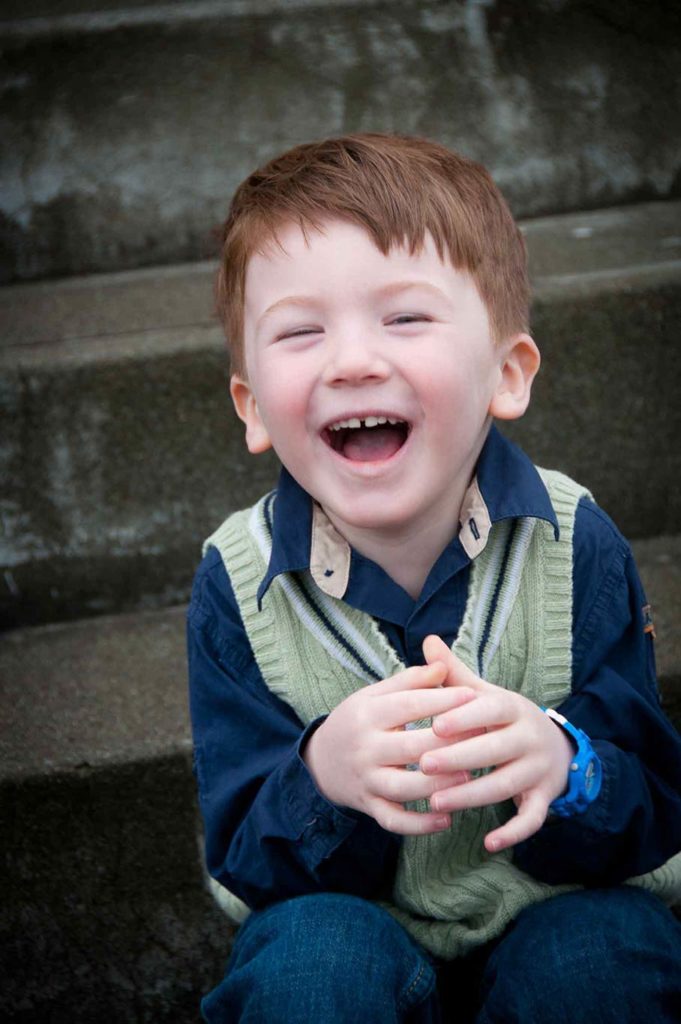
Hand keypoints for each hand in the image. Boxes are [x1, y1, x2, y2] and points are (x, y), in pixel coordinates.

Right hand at [303, 661, 476, 834]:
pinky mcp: (369, 807)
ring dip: (437, 785)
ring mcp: (366, 780)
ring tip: (469, 779)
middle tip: (483, 737)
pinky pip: (394, 821)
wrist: (321, 760)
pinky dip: (419, 825)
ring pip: (403, 788)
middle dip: (448, 743)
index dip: (442, 700)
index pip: (408, 705)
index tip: (474, 696)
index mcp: (366, 714)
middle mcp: (364, 748)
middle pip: (410, 747)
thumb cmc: (358, 721)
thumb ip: (409, 681)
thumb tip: (443, 665)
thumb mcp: (374, 695)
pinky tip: (446, 819)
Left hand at [419, 636, 574, 852]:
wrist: (554, 744)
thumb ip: (454, 673)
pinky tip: (488, 842)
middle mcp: (529, 737)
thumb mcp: (484, 693)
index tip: (434, 726)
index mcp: (512, 707)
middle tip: (423, 766)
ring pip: (506, 785)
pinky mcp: (544, 797)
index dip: (464, 717)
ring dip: (471, 796)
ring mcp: (539, 769)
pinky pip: (531, 818)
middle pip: (495, 749)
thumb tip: (427, 640)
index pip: (489, 709)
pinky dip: (513, 832)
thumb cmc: (503, 718)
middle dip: (459, 759)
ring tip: (435, 802)